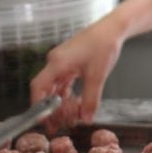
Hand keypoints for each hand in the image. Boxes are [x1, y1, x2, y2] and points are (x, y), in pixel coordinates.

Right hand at [30, 16, 123, 133]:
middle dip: (51, 108)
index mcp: (57, 63)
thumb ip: (91, 99)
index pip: (38, 88)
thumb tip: (86, 119)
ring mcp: (61, 61)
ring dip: (60, 102)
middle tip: (59, 124)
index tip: (45, 121)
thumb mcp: (97, 75)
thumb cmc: (103, 45)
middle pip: (44, 89)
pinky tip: (75, 102)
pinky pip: (62, 81)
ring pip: (54, 87)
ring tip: (68, 117)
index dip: (39, 106)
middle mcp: (55, 62)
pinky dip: (67, 93)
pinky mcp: (69, 61)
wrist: (112, 28)